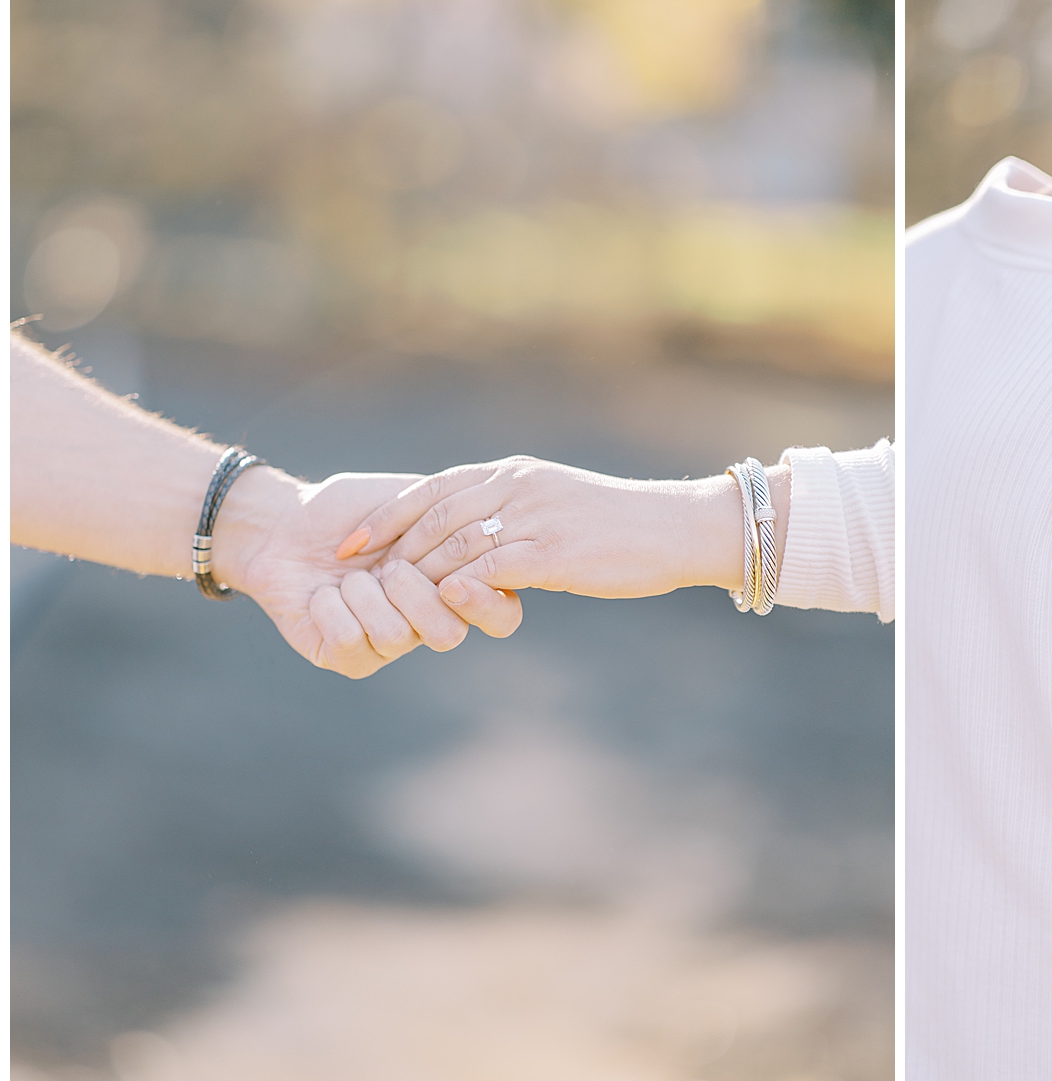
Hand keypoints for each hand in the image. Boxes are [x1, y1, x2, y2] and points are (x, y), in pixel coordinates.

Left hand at [218, 469, 522, 678]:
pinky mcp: (347, 659)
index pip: (501, 616)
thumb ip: (456, 517)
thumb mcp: (411, 499)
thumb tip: (491, 536)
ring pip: (396, 636)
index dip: (485, 604)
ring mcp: (388, 646)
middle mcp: (427, 622)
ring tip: (346, 577)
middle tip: (388, 566)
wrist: (283, 523)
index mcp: (454, 586)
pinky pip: (350, 642)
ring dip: (364, 593)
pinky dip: (330, 607)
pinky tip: (322, 595)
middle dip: (414, 593)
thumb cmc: (350, 508)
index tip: (453, 580)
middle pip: (449, 634)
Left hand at [335, 456, 756, 602]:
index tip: (351, 539)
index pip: (435, 487)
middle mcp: (517, 488)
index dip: (388, 514)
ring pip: (454, 545)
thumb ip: (515, 511)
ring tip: (387, 598)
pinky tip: (437, 607)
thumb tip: (479, 535)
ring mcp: (533, 519)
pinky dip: (456, 589)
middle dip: (387, 546)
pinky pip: (487, 571)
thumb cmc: (621, 525)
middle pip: (434, 515)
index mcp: (515, 473)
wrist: (673, 529)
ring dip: (417, 574)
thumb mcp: (558, 502)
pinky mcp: (550, 553)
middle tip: (349, 574)